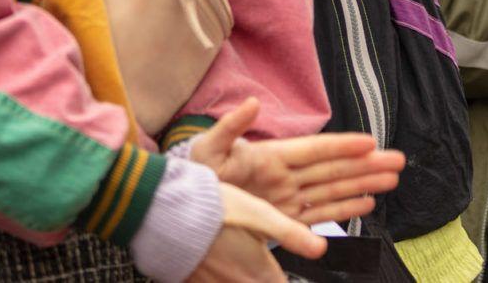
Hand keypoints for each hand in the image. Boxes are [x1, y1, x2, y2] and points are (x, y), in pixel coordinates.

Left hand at [188, 98, 403, 225]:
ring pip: (334, 190)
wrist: (186, 206)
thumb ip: (231, 127)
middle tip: (399, 161)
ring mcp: (289, 197)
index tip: (370, 141)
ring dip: (364, 184)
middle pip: (334, 169)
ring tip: (393, 179)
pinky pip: (320, 214)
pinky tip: (368, 203)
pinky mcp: (285, 219)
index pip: (315, 149)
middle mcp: (287, 175)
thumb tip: (251, 103)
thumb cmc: (197, 173)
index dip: (342, 146)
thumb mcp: (209, 148)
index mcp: (273, 155)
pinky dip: (345, 209)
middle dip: (367, 165)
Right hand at [188, 183, 329, 282]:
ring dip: (247, 279)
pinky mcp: (194, 280)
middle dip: (268, 280)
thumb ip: (292, 234)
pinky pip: (216, 282)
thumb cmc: (213, 212)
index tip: (285, 275)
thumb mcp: (261, 215)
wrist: (167, 214)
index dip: (285, 280)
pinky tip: (224, 268)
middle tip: (271, 273)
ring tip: (248, 271)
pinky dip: (223, 277)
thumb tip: (320, 249)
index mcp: (257, 271)